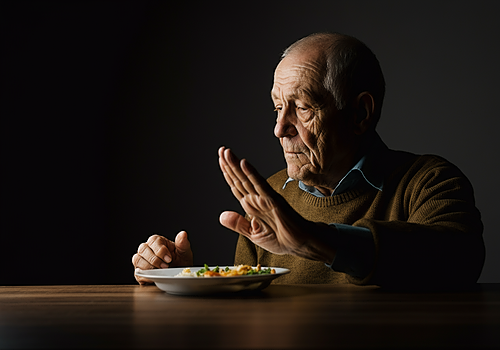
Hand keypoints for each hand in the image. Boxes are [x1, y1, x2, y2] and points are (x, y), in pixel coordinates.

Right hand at [132, 231, 192, 284]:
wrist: (178, 276)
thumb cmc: (181, 261)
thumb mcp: (184, 252)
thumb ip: (183, 243)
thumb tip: (183, 234)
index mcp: (158, 241)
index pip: (153, 240)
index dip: (160, 250)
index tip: (169, 259)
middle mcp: (147, 249)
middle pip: (143, 249)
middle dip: (154, 259)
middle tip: (165, 266)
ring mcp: (141, 260)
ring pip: (137, 259)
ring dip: (149, 267)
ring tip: (160, 272)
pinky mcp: (140, 271)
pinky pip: (137, 272)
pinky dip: (145, 276)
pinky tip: (155, 277)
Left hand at [218, 147, 336, 262]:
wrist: (303, 244)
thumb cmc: (282, 239)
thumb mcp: (254, 234)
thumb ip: (238, 224)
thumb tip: (221, 216)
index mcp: (252, 206)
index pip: (236, 185)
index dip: (227, 173)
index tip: (220, 159)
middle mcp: (257, 199)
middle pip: (239, 178)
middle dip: (229, 164)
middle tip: (221, 149)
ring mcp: (265, 198)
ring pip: (247, 178)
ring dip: (235, 165)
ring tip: (226, 152)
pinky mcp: (274, 201)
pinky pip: (260, 185)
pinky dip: (252, 174)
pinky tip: (243, 163)